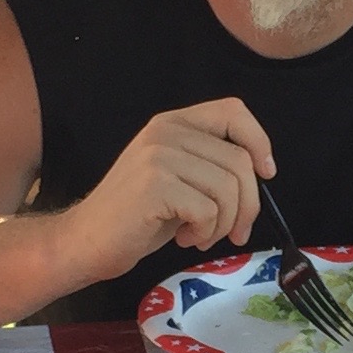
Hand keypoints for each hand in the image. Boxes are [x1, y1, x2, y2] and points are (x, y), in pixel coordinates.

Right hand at [60, 99, 276, 279]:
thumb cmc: (138, 216)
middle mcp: (165, 132)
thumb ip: (211, 164)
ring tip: (200, 235)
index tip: (265, 174)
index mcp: (172, 123)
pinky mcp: (155, 185)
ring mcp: (158, 156)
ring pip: (228, 189)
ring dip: (224, 224)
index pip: (233, 111)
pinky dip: (205, 233)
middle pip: (239, 161)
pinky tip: (184, 238)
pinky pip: (208, 210)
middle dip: (247, 205)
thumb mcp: (179, 178)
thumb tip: (261, 172)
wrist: (87, 241)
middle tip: (233, 232)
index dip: (259, 141)